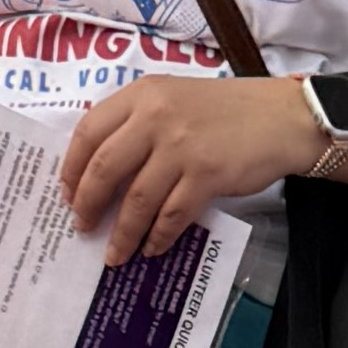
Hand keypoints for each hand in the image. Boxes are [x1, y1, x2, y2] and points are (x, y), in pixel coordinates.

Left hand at [58, 68, 331, 265]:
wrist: (281, 118)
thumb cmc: (228, 111)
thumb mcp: (175, 98)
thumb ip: (139, 121)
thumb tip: (100, 167)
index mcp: (143, 94)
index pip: (89, 130)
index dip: (72, 167)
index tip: (66, 193)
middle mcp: (157, 116)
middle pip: (105, 168)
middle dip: (88, 204)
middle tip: (82, 226)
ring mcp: (181, 146)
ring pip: (137, 199)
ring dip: (122, 232)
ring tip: (115, 253)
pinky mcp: (206, 174)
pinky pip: (171, 214)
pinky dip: (158, 236)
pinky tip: (152, 248)